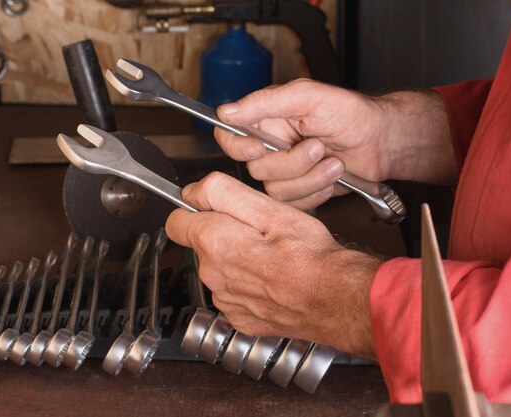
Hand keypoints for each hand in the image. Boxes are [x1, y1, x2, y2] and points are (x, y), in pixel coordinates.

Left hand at [166, 172, 381, 357]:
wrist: (334, 299)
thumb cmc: (308, 255)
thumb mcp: (269, 208)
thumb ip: (222, 193)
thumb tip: (192, 192)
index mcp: (214, 242)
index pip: (176, 221)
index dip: (195, 210)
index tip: (213, 209)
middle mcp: (213, 274)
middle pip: (202, 245)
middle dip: (223, 234)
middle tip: (258, 232)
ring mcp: (225, 300)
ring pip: (219, 270)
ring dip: (236, 261)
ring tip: (270, 257)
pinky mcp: (239, 318)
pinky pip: (233, 294)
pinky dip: (248, 286)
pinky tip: (272, 280)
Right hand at [215, 79, 455, 210]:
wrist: (381, 142)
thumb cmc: (350, 114)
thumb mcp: (308, 97)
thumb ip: (266, 102)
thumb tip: (226, 110)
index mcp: (266, 121)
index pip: (228, 136)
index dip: (238, 147)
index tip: (260, 147)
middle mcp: (271, 147)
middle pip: (257, 169)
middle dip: (293, 162)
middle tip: (318, 146)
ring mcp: (284, 173)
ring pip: (276, 190)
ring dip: (311, 178)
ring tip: (334, 162)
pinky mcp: (299, 193)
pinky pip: (294, 204)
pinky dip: (318, 191)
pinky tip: (332, 177)